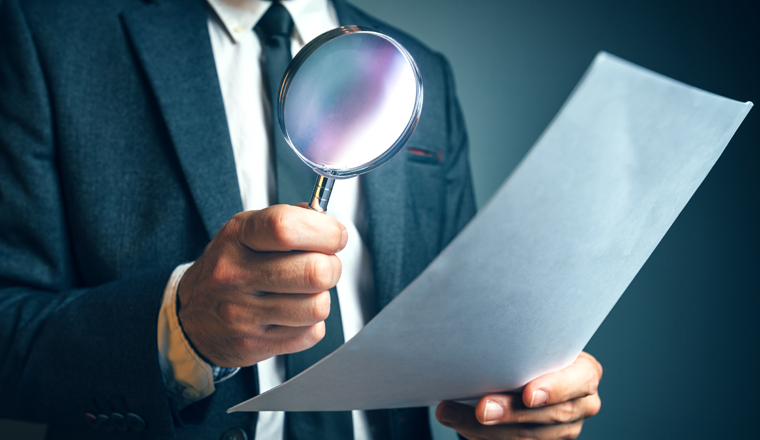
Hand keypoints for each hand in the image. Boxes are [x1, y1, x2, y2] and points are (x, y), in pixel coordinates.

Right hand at [176, 204, 347, 367]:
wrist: (191, 318)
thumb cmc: (228, 269)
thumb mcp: (246, 232)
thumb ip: (290, 220)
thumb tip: (331, 227)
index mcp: (237, 237)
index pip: (286, 227)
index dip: (324, 231)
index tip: (335, 236)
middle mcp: (236, 275)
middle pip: (314, 271)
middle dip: (332, 266)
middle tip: (323, 266)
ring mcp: (243, 314)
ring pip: (317, 306)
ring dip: (321, 298)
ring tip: (304, 292)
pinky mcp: (253, 345)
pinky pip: (311, 334)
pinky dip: (310, 325)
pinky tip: (291, 315)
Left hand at [436, 352, 601, 439]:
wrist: (531, 369)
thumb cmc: (531, 351)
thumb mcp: (535, 344)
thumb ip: (523, 349)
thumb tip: (481, 348)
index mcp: (586, 373)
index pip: (579, 382)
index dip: (554, 389)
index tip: (528, 395)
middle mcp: (583, 404)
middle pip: (550, 416)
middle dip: (512, 414)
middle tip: (481, 409)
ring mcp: (567, 430)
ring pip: (530, 438)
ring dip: (486, 430)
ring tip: (451, 414)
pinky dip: (484, 437)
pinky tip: (459, 424)